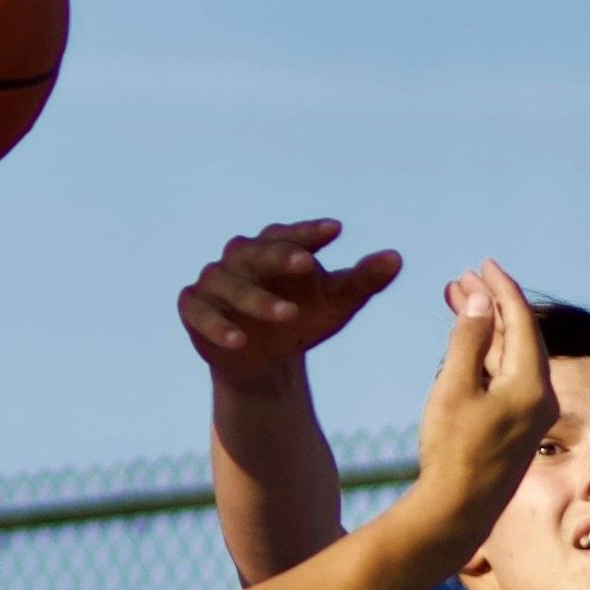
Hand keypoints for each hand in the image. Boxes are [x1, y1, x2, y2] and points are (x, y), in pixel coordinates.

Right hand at [178, 220, 401, 387]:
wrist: (265, 358)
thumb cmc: (304, 318)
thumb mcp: (337, 303)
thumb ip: (363, 280)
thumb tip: (396, 257)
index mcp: (275, 247)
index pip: (291, 234)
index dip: (310, 232)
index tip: (336, 231)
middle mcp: (241, 257)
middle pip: (257, 251)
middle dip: (281, 256)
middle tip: (309, 265)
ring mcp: (214, 281)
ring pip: (229, 283)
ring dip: (257, 298)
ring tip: (287, 314)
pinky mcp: (193, 308)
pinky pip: (200, 312)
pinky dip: (217, 325)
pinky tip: (238, 340)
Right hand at [410, 263, 549, 540]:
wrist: (456, 511)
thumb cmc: (452, 451)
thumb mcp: (454, 387)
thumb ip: (469, 339)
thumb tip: (482, 300)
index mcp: (531, 384)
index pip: (521, 320)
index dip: (501, 288)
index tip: (483, 264)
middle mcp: (540, 397)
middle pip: (519, 335)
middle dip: (490, 304)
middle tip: (461, 281)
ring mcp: (530, 414)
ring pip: (511, 356)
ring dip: (486, 328)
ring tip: (458, 302)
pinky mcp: (517, 427)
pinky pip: (507, 376)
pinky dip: (487, 354)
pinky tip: (468, 345)